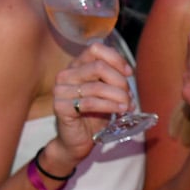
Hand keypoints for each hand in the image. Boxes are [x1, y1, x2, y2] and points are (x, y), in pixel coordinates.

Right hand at [53, 41, 133, 158]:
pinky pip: (90, 103)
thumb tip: (128, 71)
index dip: (116, 59)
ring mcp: (60, 90)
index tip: (128, 73)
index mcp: (77, 65)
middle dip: (120, 81)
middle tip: (129, 96)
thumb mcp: (107, 91)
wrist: (78, 140)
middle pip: (99, 67)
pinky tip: (120, 111)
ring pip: (97, 87)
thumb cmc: (94, 113)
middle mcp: (66, 74)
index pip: (96, 49)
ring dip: (118, 96)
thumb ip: (114, 77)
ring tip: (127, 106)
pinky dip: (110, 106)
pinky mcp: (60, 107)